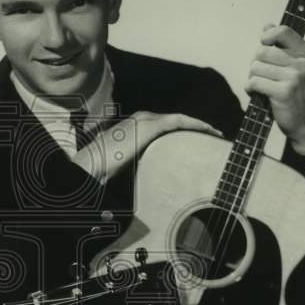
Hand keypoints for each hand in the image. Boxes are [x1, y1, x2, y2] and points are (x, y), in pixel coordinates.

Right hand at [74, 111, 222, 181]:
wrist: (88, 166)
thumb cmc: (99, 170)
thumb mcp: (120, 166)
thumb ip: (134, 165)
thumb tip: (139, 186)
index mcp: (134, 127)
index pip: (165, 125)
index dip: (184, 132)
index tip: (198, 142)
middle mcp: (140, 119)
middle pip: (174, 120)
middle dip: (195, 128)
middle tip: (213, 137)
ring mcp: (144, 120)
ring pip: (179, 119)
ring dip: (199, 125)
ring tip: (216, 134)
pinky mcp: (149, 125)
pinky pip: (179, 121)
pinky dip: (196, 124)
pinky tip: (209, 131)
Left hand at [246, 24, 304, 153]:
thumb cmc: (297, 94)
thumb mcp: (295, 67)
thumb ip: (282, 47)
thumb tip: (267, 26)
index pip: (283, 32)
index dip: (267, 37)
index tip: (263, 45)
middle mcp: (302, 63)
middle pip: (262, 51)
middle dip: (255, 64)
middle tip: (261, 75)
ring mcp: (294, 77)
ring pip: (255, 67)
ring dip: (252, 78)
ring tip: (261, 86)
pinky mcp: (283, 92)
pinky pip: (254, 82)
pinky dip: (250, 89)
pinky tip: (257, 94)